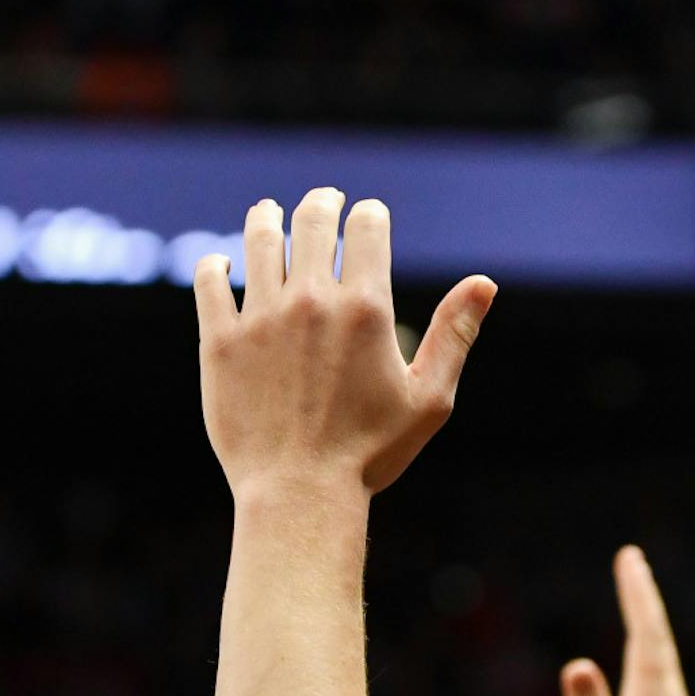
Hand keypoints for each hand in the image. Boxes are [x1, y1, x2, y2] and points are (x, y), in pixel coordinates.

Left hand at [194, 190, 496, 500]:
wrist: (299, 494)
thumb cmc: (371, 454)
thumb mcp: (429, 398)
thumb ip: (456, 334)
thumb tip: (485, 283)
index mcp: (366, 308)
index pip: (367, 227)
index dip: (370, 214)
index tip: (367, 216)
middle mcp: (311, 301)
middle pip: (312, 219)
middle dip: (322, 202)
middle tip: (323, 201)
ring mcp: (260, 318)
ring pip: (258, 239)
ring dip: (267, 218)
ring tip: (269, 213)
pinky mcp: (218, 341)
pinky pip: (209, 281)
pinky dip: (215, 264)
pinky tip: (221, 264)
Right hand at [561, 546, 694, 695]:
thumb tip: (576, 665)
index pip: (645, 632)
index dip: (636, 593)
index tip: (629, 557)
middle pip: (656, 639)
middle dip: (641, 599)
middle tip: (631, 563)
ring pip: (661, 661)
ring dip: (648, 628)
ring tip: (639, 604)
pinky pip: (660, 684)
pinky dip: (650, 660)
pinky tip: (648, 670)